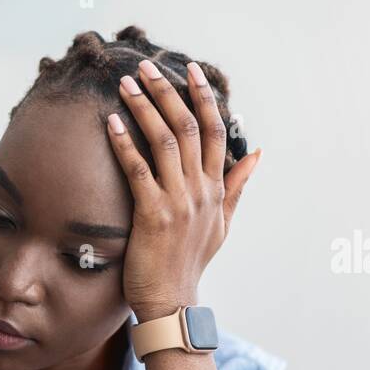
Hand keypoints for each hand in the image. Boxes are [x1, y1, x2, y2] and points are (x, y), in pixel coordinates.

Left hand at [106, 60, 261, 320]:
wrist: (172, 302)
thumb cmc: (190, 264)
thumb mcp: (222, 224)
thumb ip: (236, 186)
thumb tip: (258, 154)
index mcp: (216, 189)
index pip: (217, 131)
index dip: (204, 98)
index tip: (191, 71)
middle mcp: (201, 190)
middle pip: (190, 127)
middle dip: (168, 92)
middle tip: (147, 67)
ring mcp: (178, 201)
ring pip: (165, 141)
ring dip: (145, 108)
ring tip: (126, 85)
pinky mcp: (153, 215)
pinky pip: (138, 170)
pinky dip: (125, 144)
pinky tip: (111, 123)